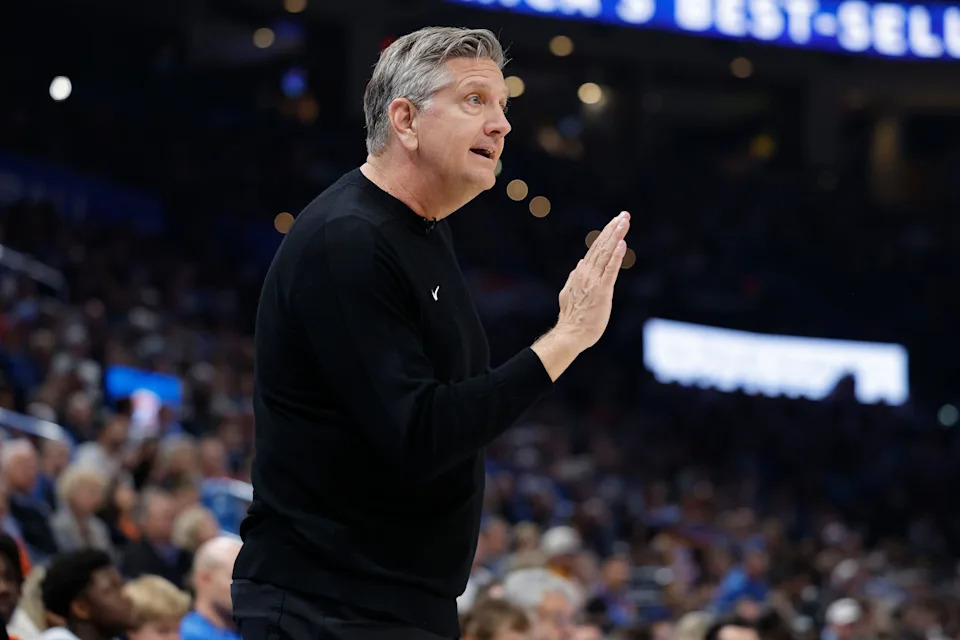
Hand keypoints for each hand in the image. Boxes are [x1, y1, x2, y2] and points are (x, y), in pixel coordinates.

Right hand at [556, 211, 629, 351]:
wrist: (570, 334)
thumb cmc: (573, 318)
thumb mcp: (570, 293)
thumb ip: (575, 278)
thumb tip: (579, 264)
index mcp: (580, 273)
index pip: (595, 249)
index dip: (606, 234)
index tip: (615, 222)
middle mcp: (586, 273)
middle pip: (601, 246)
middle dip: (613, 229)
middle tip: (623, 215)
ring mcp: (594, 281)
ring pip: (606, 254)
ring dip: (615, 236)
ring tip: (623, 222)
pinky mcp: (602, 291)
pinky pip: (610, 270)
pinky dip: (616, 256)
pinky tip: (622, 244)